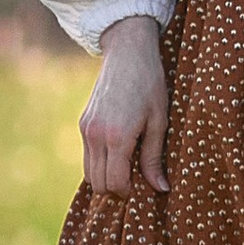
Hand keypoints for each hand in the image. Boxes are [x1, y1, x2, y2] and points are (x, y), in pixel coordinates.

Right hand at [81, 14, 169, 195]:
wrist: (128, 53)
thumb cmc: (150, 85)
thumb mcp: (159, 122)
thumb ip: (154, 157)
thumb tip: (160, 188)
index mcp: (117, 137)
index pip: (114, 183)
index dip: (129, 191)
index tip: (143, 186)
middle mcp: (96, 135)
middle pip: (98, 183)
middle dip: (116, 188)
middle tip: (136, 179)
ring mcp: (86, 129)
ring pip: (89, 172)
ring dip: (105, 176)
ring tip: (127, 167)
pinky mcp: (83, 123)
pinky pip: (87, 156)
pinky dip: (99, 162)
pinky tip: (118, 153)